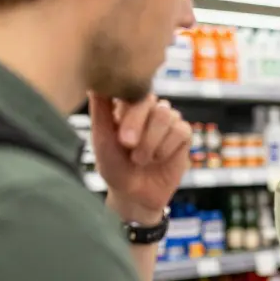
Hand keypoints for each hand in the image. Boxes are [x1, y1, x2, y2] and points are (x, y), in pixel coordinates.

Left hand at [90, 92, 190, 222]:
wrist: (134, 195)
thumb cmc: (114, 167)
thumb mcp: (102, 140)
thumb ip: (100, 111)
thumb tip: (96, 85)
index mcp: (127, 106)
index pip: (131, 91)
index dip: (128, 110)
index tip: (120, 132)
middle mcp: (149, 109)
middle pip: (150, 101)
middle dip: (137, 125)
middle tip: (127, 145)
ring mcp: (167, 121)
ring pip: (166, 116)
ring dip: (151, 142)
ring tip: (140, 159)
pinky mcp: (183, 134)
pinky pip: (181, 131)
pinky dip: (166, 148)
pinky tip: (158, 159)